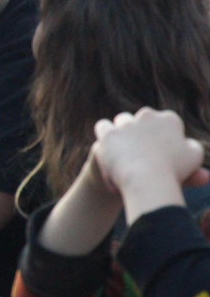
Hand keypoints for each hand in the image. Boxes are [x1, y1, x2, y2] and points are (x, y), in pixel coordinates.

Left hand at [91, 109, 208, 193]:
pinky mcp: (109, 132)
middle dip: (142, 130)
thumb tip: (188, 144)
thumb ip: (192, 148)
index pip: (165, 122)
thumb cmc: (174, 171)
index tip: (160, 149)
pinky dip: (104, 136)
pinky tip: (107, 148)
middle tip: (141, 149)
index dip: (162, 134)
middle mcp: (147, 116)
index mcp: (169, 119)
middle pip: (142, 119)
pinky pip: (103, 127)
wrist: (147, 180)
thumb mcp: (193, 159)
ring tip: (123, 149)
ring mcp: (126, 123)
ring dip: (122, 131)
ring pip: (121, 120)